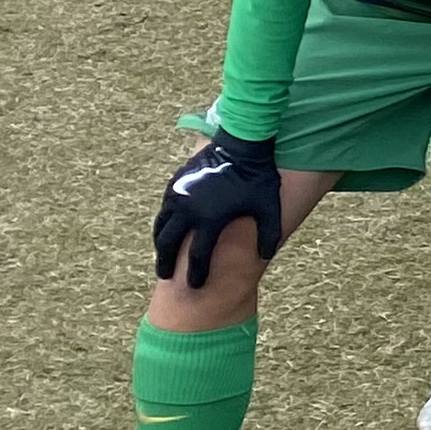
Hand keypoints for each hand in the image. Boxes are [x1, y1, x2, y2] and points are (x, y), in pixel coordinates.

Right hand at [151, 134, 283, 287]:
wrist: (242, 142)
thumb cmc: (258, 177)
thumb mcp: (269, 207)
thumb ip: (269, 234)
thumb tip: (265, 257)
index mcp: (210, 219)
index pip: (198, 256)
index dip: (196, 274)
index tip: (195, 286)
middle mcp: (188, 209)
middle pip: (169, 244)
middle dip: (166, 263)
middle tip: (166, 275)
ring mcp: (178, 195)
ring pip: (161, 225)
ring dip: (160, 242)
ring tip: (162, 254)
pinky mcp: (175, 182)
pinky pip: (165, 208)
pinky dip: (164, 222)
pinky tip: (167, 229)